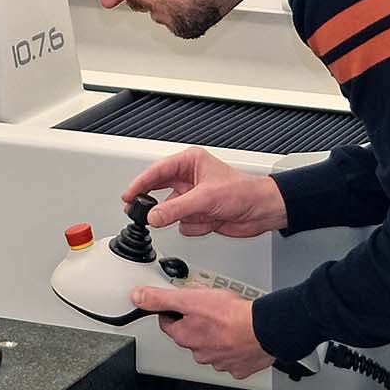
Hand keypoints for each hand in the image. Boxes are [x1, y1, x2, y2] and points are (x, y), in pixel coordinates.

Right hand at [121, 147, 286, 239]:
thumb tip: (153, 216)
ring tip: (202, 215)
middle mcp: (190, 179)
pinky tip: (211, 221)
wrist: (262, 211)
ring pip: (171, 212)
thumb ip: (175, 209)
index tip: (127, 196)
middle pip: (160, 193)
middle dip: (158, 206)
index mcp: (190, 163)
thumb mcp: (205, 198)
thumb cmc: (243, 192)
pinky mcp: (199, 215)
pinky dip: (196, 227)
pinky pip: (184, 225)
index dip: (140, 184)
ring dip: (185, 218)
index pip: (157, 172)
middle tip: (140, 213)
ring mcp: (193, 198)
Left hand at [135, 282, 272, 378]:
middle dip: (197, 322)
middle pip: (191, 335)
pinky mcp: (239, 367)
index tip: (181, 304)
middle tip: (210, 308)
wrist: (263, 330)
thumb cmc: (231, 316)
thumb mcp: (190, 298)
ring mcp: (220, 362)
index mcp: (185, 337)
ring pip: (212, 346)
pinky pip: (233, 357)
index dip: (173, 310)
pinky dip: (235, 347)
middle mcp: (200, 353)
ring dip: (216, 335)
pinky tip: (240, 336)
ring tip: (228, 320)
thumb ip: (161, 298)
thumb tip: (138, 297)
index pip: (168, 323)